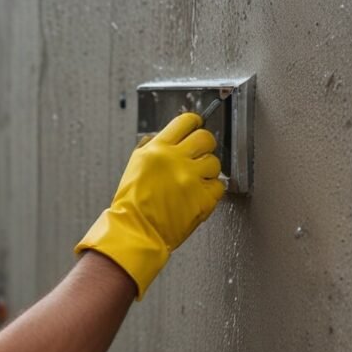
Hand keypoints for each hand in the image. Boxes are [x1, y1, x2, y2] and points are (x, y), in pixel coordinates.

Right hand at [74, 112, 224, 298]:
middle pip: (206, 138)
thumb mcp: (136, 164)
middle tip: (200, 153)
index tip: (196, 127)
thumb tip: (172, 137)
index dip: (194, 123)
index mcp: (157, 148)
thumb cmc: (133, 202)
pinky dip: (211, 189)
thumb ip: (154, 146)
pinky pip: (218, 186)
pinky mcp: (203, 198)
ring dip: (207, 169)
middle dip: (205, 144)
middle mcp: (176, 160)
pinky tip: (198, 193)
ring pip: (215, 162)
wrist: (136, 230)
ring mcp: (191, 179)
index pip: (186, 121)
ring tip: (195, 179)